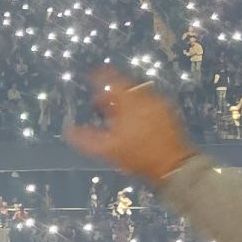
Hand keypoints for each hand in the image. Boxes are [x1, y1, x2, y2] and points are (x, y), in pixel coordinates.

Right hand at [67, 65, 197, 183]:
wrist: (173, 166)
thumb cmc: (138, 155)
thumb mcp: (108, 149)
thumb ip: (86, 139)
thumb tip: (68, 131)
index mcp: (130, 101)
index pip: (112, 79)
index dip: (99, 76)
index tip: (90, 75)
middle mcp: (146, 97)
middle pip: (125, 86)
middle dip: (110, 92)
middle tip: (99, 103)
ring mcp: (159, 104)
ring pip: (137, 94)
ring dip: (124, 100)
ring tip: (114, 115)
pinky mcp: (168, 113)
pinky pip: (148, 102)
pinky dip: (137, 106)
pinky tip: (132, 122)